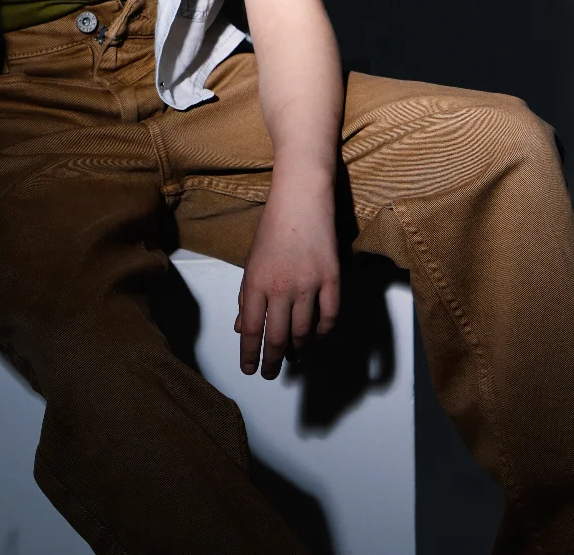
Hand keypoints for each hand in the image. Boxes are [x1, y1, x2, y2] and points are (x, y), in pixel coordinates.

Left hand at [234, 176, 339, 378]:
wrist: (301, 199)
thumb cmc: (272, 228)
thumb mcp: (251, 260)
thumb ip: (246, 296)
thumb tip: (241, 328)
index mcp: (256, 282)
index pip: (251, 329)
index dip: (250, 355)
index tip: (249, 370)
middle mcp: (281, 287)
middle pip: (277, 338)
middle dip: (272, 361)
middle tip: (270, 374)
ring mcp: (308, 284)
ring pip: (303, 333)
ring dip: (297, 351)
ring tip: (292, 357)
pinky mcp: (332, 279)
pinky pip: (329, 318)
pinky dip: (322, 334)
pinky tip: (315, 339)